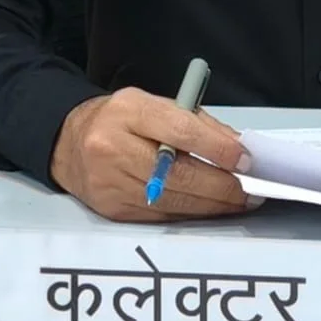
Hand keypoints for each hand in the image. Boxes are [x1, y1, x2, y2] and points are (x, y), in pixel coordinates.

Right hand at [49, 86, 257, 221]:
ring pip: (172, 201)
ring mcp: (110, 182)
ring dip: (211, 204)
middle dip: (221, 185)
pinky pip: (160, 216)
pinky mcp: (111, 210)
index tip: (246, 159)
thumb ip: (198, 123)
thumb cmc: (123, 120)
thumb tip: (237, 148)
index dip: (217, 148)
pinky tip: (210, 209)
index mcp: (129, 111)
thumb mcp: (156, 105)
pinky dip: (190, 214)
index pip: (180, 130)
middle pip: (178, 173)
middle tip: (251, 191)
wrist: (70, 142)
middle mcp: (114, 147)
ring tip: (238, 202)